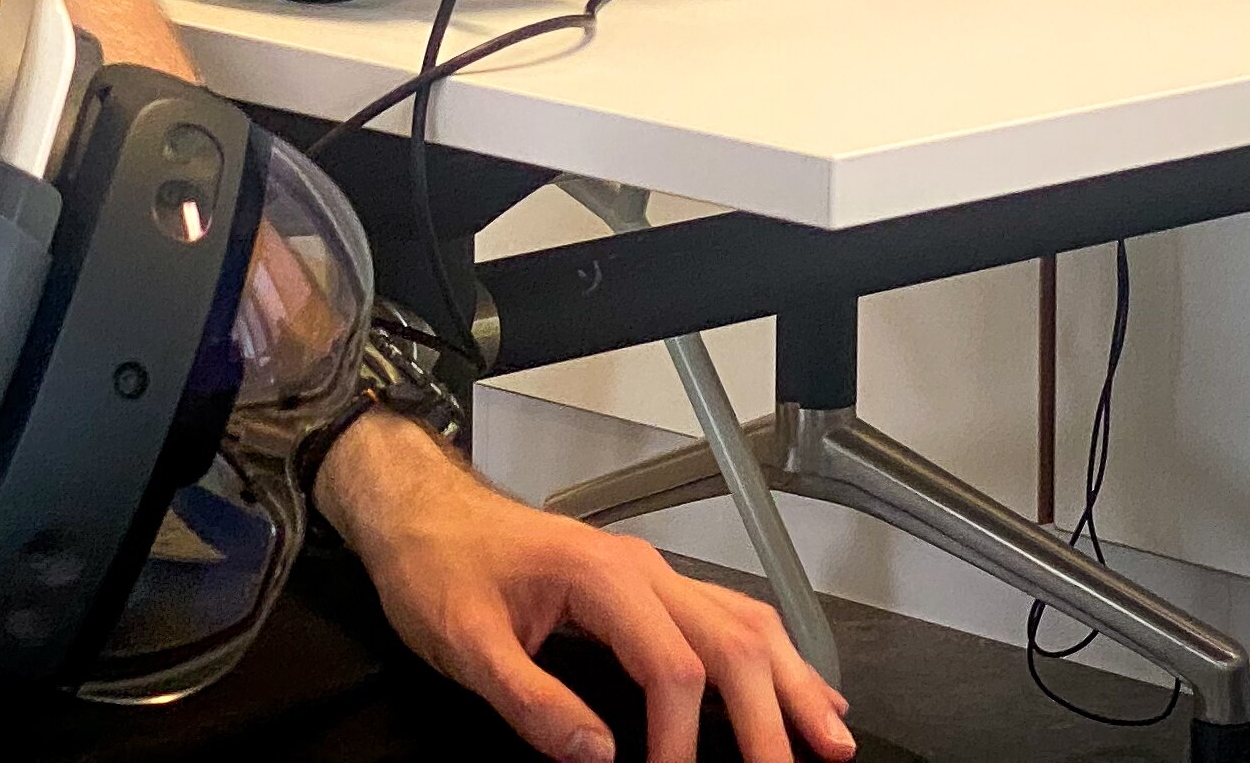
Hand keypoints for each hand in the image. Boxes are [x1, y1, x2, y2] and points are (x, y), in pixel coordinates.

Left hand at [316, 418, 855, 762]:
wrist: (420, 512)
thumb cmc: (438, 567)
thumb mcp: (464, 642)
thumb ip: (530, 699)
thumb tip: (596, 753)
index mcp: (600, 575)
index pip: (671, 666)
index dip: (681, 740)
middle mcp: (639, 569)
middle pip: (730, 642)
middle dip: (768, 718)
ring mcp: (650, 575)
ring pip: (745, 623)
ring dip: (793, 682)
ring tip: (828, 740)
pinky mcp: (647, 588)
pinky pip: (728, 615)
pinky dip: (774, 657)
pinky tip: (801, 689)